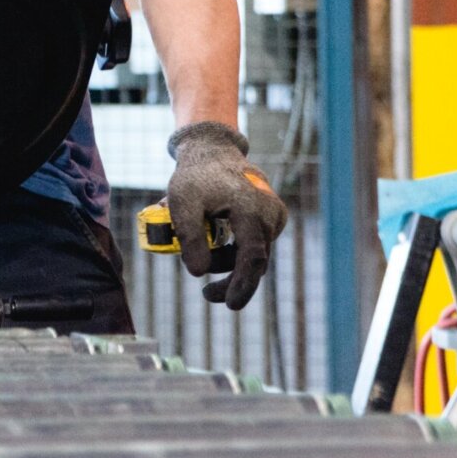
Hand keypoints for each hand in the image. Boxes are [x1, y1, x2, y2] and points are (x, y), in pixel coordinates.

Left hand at [164, 121, 287, 309]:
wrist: (212, 152)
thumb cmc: (194, 178)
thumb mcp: (181, 203)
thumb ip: (190, 236)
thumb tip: (198, 272)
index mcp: (251, 210)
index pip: (252, 258)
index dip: (242, 284)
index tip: (230, 304)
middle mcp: (270, 214)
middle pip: (255, 262)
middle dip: (233, 282)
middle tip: (208, 294)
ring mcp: (275, 214)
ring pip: (256, 254)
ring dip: (230, 264)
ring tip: (203, 255)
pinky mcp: (273, 216)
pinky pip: (257, 243)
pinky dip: (238, 250)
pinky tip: (217, 242)